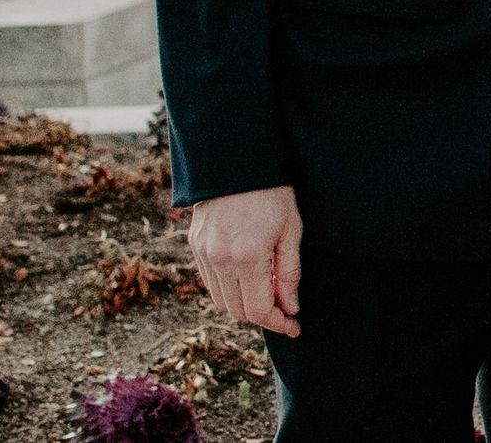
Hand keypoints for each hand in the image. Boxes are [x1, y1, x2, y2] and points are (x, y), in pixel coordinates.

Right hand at [187, 184, 301, 336]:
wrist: (236, 163)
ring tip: (269, 296)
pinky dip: (229, 290)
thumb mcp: (291, 230)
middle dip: (263, 317)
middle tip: (285, 313)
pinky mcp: (195, 247)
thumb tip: (290, 307)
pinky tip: (248, 280)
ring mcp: (204, 255)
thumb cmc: (272, 194)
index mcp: (247, 258)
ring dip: (244, 306)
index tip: (294, 327)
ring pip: (221, 301)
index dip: (278, 323)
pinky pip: (211, 283)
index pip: (258, 310)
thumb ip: (289, 273)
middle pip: (238, 311)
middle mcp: (220, 261)